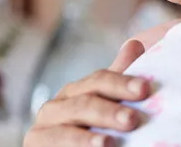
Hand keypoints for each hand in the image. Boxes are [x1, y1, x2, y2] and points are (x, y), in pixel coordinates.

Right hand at [23, 19, 180, 146]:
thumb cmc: (91, 132)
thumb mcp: (105, 105)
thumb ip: (118, 81)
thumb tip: (136, 44)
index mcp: (75, 92)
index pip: (99, 81)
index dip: (122, 83)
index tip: (144, 89)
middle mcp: (55, 107)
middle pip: (84, 104)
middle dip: (109, 112)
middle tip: (132, 120)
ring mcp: (42, 129)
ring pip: (66, 130)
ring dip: (88, 138)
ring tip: (109, 143)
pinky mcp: (35, 146)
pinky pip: (55, 146)